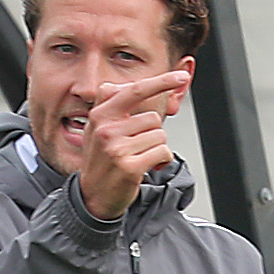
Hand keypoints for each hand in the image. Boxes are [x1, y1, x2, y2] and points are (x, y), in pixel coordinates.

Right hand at [73, 68, 190, 220]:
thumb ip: (110, 104)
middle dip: (152, 133)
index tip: (180, 76)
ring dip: (156, 148)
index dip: (161, 82)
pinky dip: (161, 161)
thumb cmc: (101, 160)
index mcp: (100, 115)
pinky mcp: (130, 167)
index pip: (135, 90)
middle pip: (153, 118)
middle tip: (135, 147)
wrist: (93, 196)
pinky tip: (145, 167)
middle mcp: (106, 129)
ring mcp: (116, 148)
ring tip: (137, 158)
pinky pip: (163, 153)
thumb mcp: (96, 128)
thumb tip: (128, 84)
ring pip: (160, 136)